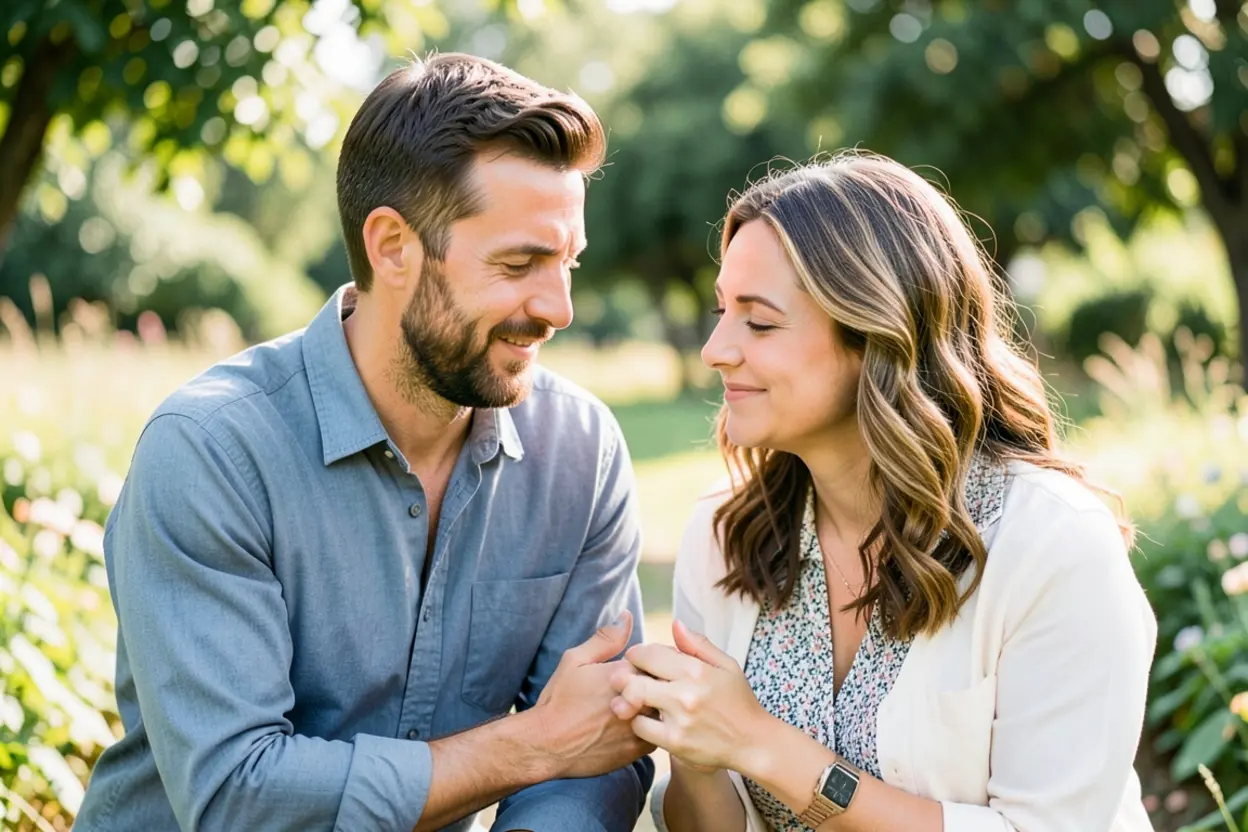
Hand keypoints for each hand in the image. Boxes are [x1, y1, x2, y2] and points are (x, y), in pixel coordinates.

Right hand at [530, 610, 655, 778]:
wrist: (547, 745)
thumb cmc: (559, 700)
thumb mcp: (575, 660)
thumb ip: (606, 639)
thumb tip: (627, 616)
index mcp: (626, 673)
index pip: (659, 658)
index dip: (651, 661)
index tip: (638, 668)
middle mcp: (639, 699)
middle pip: (667, 684)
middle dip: (658, 683)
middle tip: (638, 688)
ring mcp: (641, 726)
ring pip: (665, 709)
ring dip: (656, 705)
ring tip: (636, 706)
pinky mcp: (640, 749)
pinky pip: (660, 734)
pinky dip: (652, 727)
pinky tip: (632, 725)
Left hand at [612, 619, 769, 773]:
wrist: (752, 742)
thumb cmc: (738, 701)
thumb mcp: (726, 665)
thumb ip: (697, 644)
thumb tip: (675, 624)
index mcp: (696, 670)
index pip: (648, 654)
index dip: (637, 655)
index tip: (639, 660)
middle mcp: (685, 693)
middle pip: (633, 679)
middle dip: (625, 676)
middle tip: (629, 679)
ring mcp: (679, 720)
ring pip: (632, 703)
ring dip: (629, 700)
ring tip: (637, 699)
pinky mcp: (675, 742)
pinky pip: (640, 728)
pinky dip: (639, 722)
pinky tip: (650, 719)